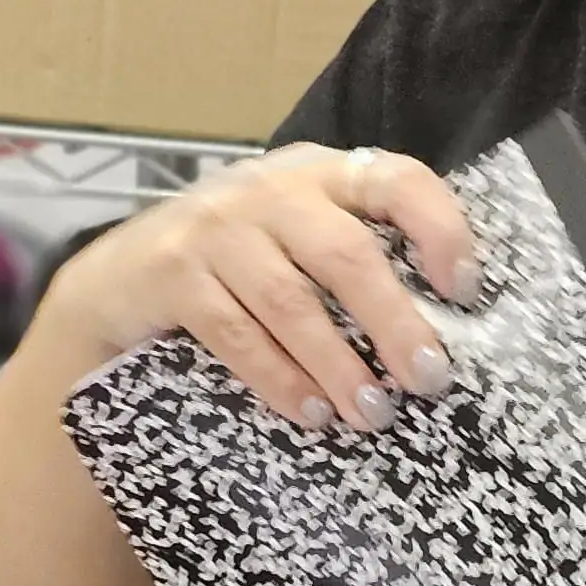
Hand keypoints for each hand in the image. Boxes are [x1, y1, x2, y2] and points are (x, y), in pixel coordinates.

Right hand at [45, 144, 478, 434]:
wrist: (117, 277)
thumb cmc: (240, 261)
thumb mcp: (300, 233)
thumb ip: (359, 249)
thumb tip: (450, 315)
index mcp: (323, 173)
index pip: (398, 181)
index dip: (440, 229)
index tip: (468, 289)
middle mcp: (273, 189)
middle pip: (347, 254)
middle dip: (395, 321)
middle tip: (431, 378)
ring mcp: (217, 228)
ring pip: (292, 301)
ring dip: (339, 364)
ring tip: (374, 412)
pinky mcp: (172, 274)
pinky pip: (236, 333)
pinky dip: (280, 377)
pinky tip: (313, 412)